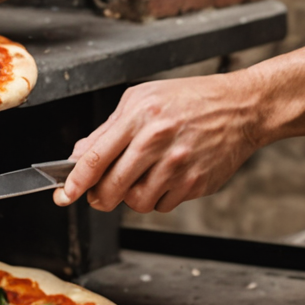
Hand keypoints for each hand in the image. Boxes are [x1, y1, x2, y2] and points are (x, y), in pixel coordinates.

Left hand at [55, 74, 262, 213]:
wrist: (241, 108)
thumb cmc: (190, 99)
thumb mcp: (143, 98)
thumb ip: (109, 128)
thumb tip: (80, 155)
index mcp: (140, 117)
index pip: (96, 158)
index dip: (75, 182)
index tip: (63, 196)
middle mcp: (158, 141)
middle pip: (112, 188)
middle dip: (99, 197)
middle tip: (99, 193)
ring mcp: (178, 165)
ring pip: (136, 202)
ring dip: (131, 198)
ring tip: (141, 178)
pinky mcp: (195, 183)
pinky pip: (162, 206)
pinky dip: (157, 198)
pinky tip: (166, 177)